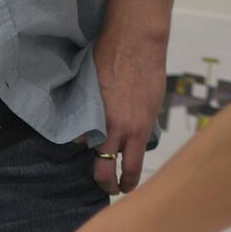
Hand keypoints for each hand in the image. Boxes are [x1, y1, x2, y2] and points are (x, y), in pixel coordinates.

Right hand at [92, 27, 166, 194]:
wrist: (133, 44)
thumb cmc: (149, 72)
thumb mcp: (152, 108)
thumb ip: (140, 129)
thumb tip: (132, 143)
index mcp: (138, 130)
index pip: (131, 169)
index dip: (127, 183)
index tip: (125, 187)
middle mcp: (116, 129)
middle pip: (103, 170)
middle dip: (106, 184)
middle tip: (108, 187)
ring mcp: (96, 118)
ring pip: (87, 148)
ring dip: (92, 149)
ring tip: (97, 146)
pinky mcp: (83, 105)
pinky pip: (78, 126)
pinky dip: (82, 128)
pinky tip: (87, 124)